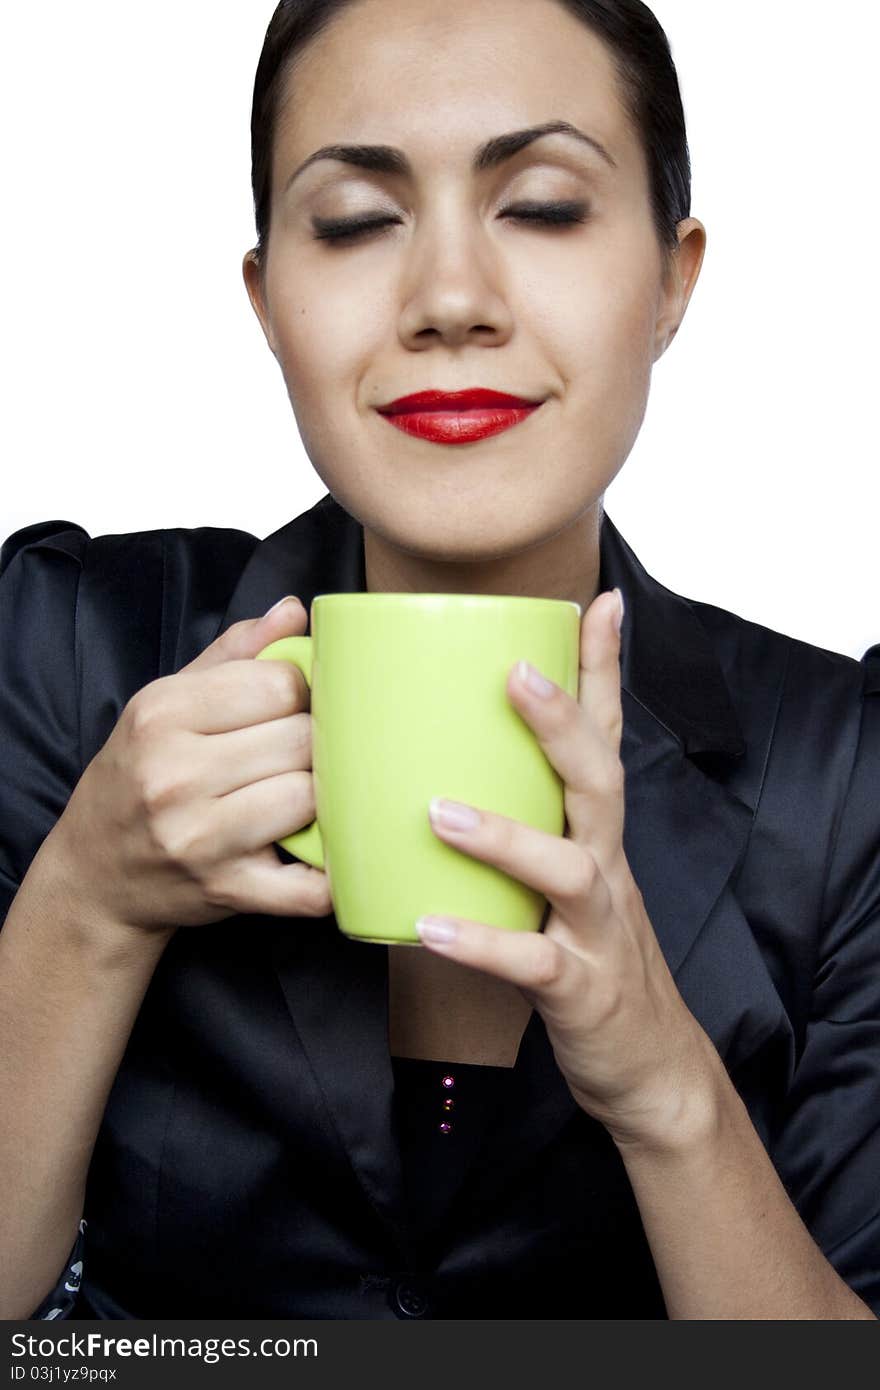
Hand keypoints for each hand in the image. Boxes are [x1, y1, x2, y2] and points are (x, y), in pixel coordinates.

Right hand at [48, 597, 332, 940]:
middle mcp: (175, 775)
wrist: (94, 875)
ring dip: (320, 799)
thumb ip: (232, 655)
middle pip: (302, 739)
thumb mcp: (164, 705)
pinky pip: (308, 886)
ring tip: (302, 797)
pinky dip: (331, 878)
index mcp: (162, 715)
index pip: (279, 683)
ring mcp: (200, 838)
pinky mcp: (227, 890)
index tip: (292, 710)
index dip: (301, 694)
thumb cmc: (137, 779)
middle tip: (300, 757)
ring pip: (311, 797)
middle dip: (313, 746)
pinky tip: (329, 858)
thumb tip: (293, 611)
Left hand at [416, 588, 720, 1151]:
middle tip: (515, 674)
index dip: (604, 673)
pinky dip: (483, 944)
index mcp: (596, 834)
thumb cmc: (585, 956)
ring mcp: (600, 929)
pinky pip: (534, 964)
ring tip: (438, 811)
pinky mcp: (582, 989)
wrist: (646, 1063)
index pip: (607, 740)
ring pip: (568, 868)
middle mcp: (607, 867)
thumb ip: (525, 825)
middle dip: (563, 723)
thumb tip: (444, 774)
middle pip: (599, 781)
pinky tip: (430, 928)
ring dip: (507, 836)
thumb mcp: (565, 879)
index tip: (597, 603)